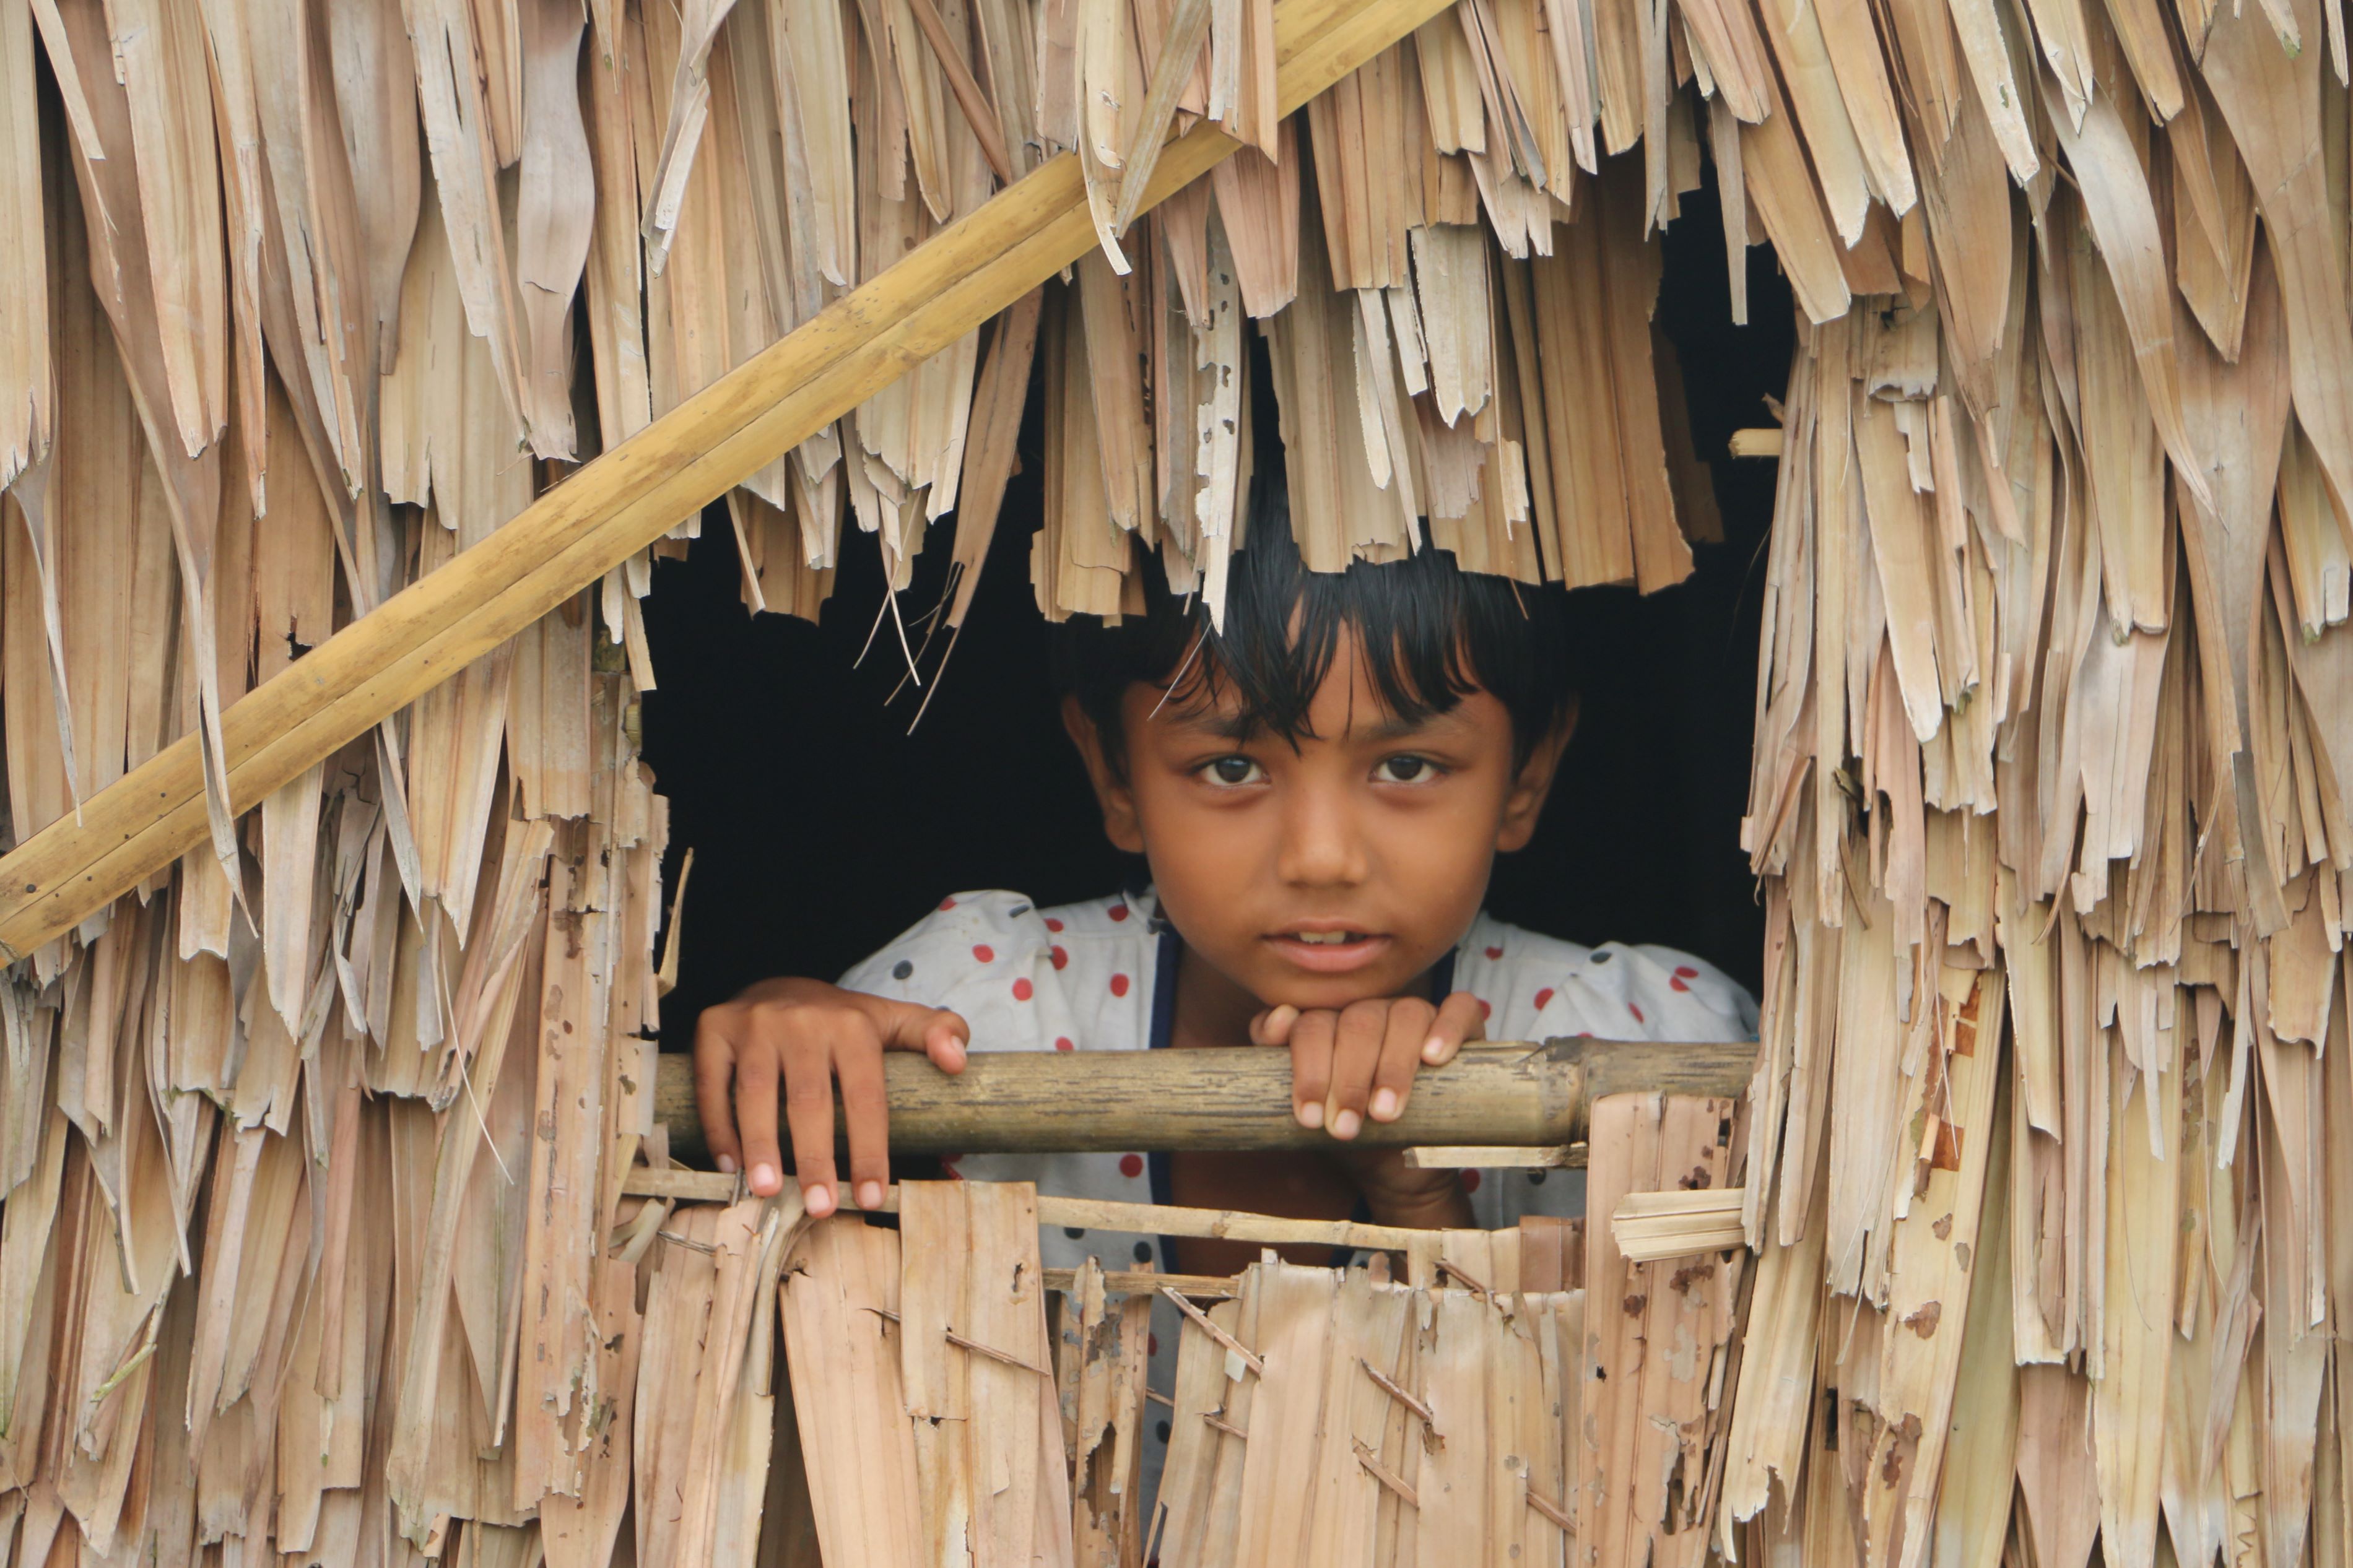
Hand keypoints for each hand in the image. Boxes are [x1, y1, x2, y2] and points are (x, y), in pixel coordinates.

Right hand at [692, 978, 968, 1216]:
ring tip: (769, 1191)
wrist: (776, 984)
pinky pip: (714, 1085)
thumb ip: (936, 1033)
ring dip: (762, 1146)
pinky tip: (731, 1166)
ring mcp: (753, 1023)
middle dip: (815, 1158)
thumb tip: (959, 1062)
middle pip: (809, 1100)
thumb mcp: (892, 1020)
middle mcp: (801, 1020)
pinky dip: (719, 1128)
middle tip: (820, 1207)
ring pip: (756, 1094)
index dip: (869, 1149)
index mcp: (852, 1024)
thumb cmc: (840, 1022)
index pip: (864, 1096)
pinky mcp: (714, 1028)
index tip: (871, 1196)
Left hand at [1250, 990, 1484, 1140]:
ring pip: (1405, 1016)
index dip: (1310, 1070)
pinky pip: (1460, 1009)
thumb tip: (1276, 1023)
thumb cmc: (1349, 1129)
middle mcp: (1373, 1010)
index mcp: (1332, 1021)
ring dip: (1393, 1066)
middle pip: (1358, 1023)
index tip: (1309, 1118)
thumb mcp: (1311, 1106)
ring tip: (1386, 1113)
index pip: (1314, 1024)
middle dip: (1348, 1079)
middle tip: (1345, 1128)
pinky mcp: (1463, 1026)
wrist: (1399, 1166)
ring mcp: (1418, 1013)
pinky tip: (1433, 1058)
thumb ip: (1277, 1063)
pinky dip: (1447, 1028)